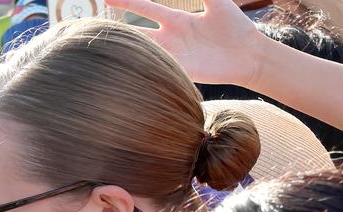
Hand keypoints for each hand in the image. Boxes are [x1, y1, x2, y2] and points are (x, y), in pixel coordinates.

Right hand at [104, 0, 263, 86]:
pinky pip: (157, 71)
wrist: (249, 56)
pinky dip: (143, 70)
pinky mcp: (180, 73)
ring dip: (126, 51)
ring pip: (142, 52)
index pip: (144, 9)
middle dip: (117, 30)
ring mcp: (173, 57)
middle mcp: (169, 39)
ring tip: (104, 50)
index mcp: (176, 20)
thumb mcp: (219, 3)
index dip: (126, 3)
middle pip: (136, 33)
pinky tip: (128, 71)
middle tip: (93, 27)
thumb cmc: (235, 28)